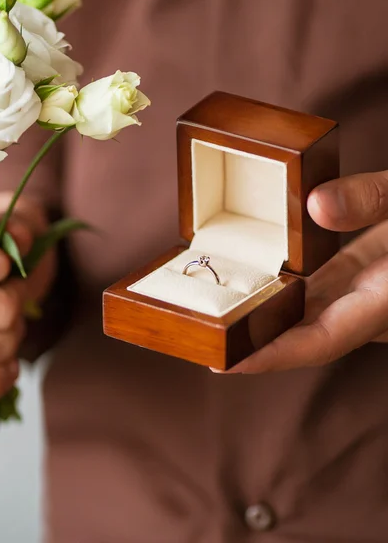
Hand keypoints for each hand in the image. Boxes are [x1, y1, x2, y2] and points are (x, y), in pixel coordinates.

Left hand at [226, 170, 387, 373]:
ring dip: (260, 323)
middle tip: (196, 341)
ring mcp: (362, 299)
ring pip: (304, 319)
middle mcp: (370, 309)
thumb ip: (373, 200)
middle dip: (251, 345)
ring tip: (210, 319)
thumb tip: (314, 204)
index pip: (320, 341)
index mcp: (386, 299)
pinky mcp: (357, 283)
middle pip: (301, 337)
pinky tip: (249, 290)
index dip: (271, 357)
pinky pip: (312, 299)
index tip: (222, 364)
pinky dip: (280, 298)